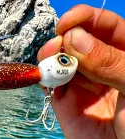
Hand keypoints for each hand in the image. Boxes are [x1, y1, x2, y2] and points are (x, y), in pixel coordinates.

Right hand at [38, 4, 124, 138]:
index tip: (68, 23)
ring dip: (50, 56)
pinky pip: (52, 84)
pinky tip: (46, 76)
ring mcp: (84, 86)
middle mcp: (103, 68)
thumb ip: (108, 61)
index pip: (105, 26)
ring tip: (48, 61)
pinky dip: (44, 77)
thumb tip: (73, 38)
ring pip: (61, 60)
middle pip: (78, 40)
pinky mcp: (66, 105)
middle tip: (57, 46)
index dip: (85, 18)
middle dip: (64, 38)